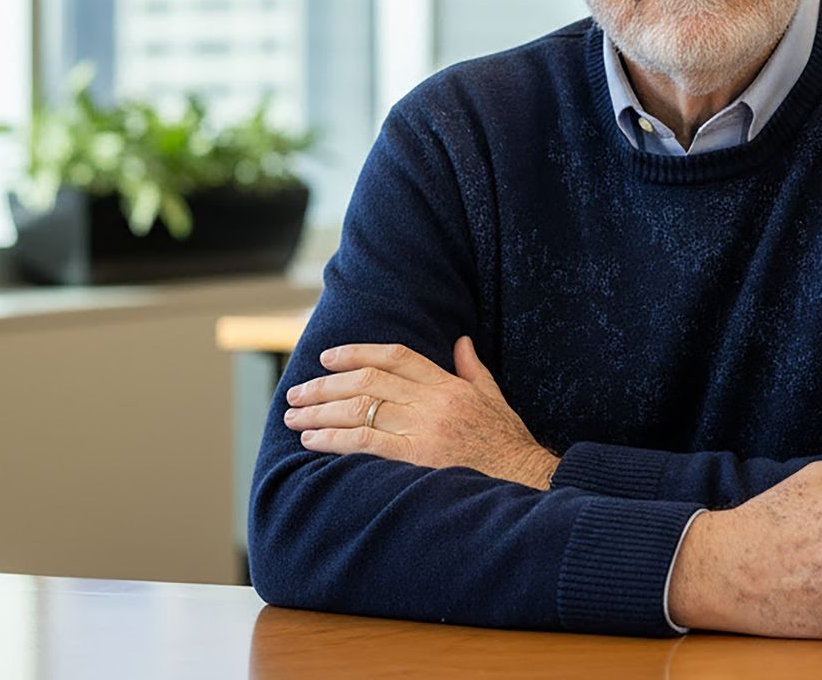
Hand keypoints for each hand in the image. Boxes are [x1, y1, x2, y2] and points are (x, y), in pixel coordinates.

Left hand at [283, 338, 558, 489]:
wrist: (528, 481)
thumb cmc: (509, 445)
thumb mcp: (495, 398)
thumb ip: (473, 369)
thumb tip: (461, 341)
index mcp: (449, 384)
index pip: (395, 356)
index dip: (357, 352)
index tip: (327, 357)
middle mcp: (433, 401)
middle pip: (368, 380)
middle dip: (326, 384)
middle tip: (297, 392)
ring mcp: (425, 428)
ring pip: (360, 408)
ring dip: (321, 412)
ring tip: (294, 417)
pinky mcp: (418, 457)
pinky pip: (366, 442)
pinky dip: (334, 439)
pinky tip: (313, 441)